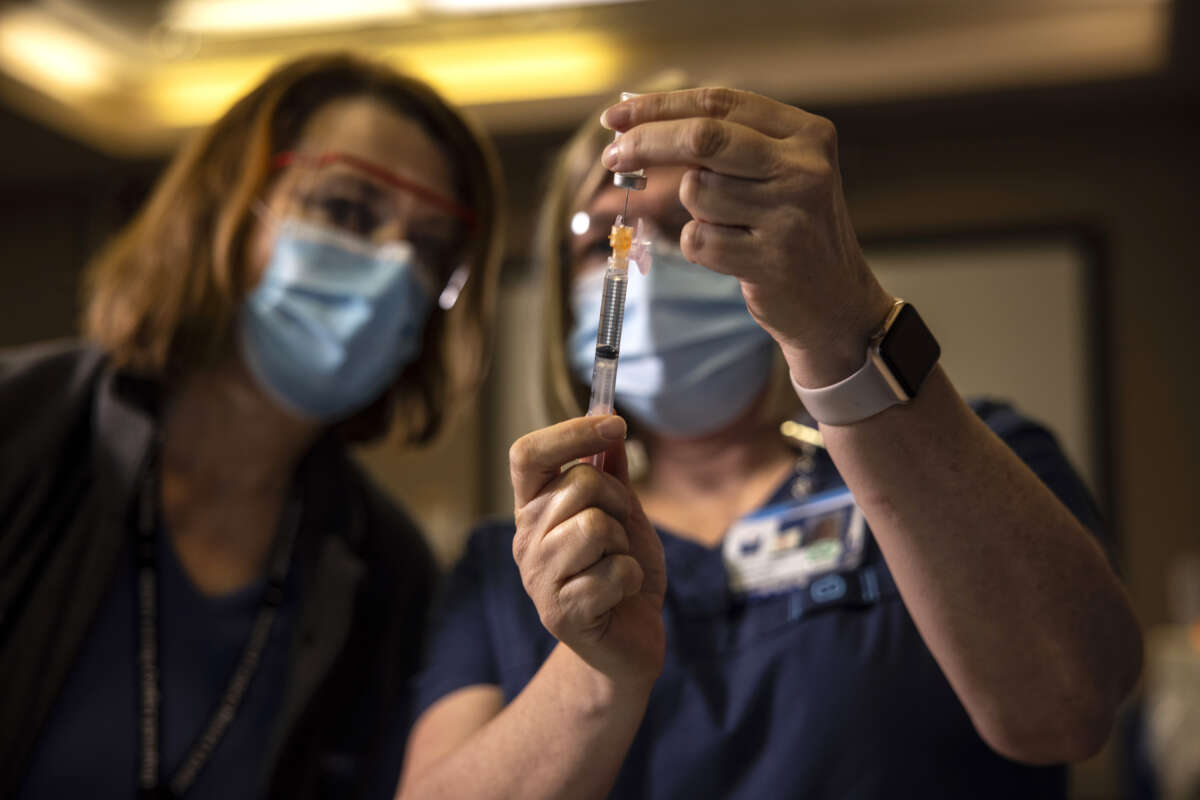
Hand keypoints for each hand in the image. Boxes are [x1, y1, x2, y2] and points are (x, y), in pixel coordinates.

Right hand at [509, 416, 666, 686]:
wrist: (628, 643)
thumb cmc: (622, 574)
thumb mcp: (623, 516)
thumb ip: (612, 474)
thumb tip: (607, 420)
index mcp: (534, 508)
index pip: (527, 455)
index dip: (570, 432)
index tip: (614, 423)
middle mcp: (526, 539)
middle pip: (579, 484)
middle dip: (619, 502)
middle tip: (622, 533)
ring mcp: (538, 578)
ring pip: (595, 527)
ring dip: (624, 544)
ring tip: (617, 565)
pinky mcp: (560, 614)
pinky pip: (613, 571)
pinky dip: (631, 578)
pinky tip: (620, 594)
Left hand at [600, 88, 895, 387]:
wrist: (836, 303)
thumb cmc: (792, 229)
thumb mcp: (779, 172)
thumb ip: (725, 143)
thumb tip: (636, 121)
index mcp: (807, 135)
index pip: (720, 103)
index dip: (660, 106)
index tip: (616, 116)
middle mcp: (804, 169)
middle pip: (703, 139)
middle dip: (647, 143)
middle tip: (613, 156)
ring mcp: (789, 215)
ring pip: (696, 193)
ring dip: (695, 211)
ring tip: (731, 227)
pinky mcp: (771, 260)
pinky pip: (699, 240)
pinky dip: (701, 247)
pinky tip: (735, 256)